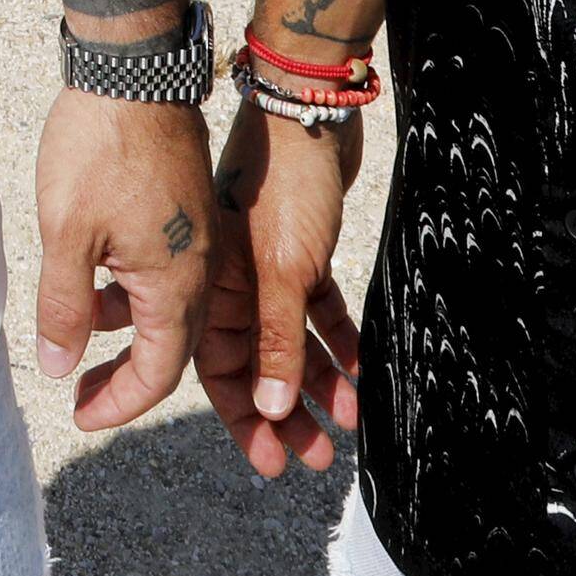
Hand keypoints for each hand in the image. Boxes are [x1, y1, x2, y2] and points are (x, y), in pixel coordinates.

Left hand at [31, 86, 217, 433]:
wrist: (134, 69)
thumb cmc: (99, 147)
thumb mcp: (66, 235)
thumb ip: (64, 306)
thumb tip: (59, 367)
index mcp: (177, 285)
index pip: (157, 371)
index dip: (121, 402)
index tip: (83, 416)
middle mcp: (199, 269)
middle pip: (169, 347)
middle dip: (126, 378)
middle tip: (81, 394)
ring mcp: (197, 237)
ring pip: (169, 307)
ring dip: (129, 336)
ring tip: (81, 342)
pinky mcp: (187, 210)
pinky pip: (169, 272)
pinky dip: (135, 294)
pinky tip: (98, 285)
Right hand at [195, 102, 363, 478]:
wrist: (307, 110)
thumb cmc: (282, 183)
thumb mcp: (280, 269)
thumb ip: (273, 339)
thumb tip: (268, 408)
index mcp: (214, 291)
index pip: (223, 373)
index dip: (245, 422)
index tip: (271, 465)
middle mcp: (235, 286)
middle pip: (259, 367)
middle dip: (285, 415)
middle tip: (316, 459)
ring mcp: (269, 269)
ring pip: (293, 343)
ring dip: (317, 383)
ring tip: (347, 422)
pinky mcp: (302, 252)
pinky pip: (319, 312)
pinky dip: (339, 340)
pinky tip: (361, 370)